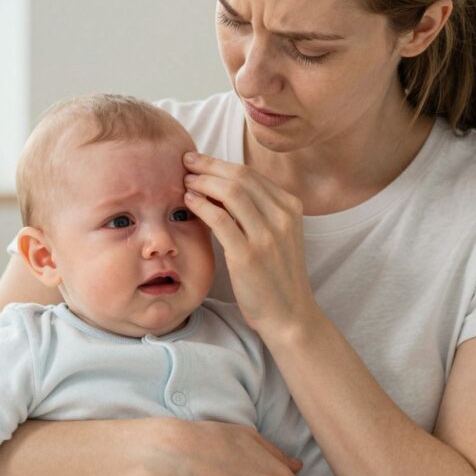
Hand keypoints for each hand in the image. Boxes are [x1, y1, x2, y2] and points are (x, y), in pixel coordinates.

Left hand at [182, 153, 318, 338]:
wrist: (289, 314)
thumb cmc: (277, 276)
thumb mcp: (278, 235)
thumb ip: (259, 211)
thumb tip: (222, 186)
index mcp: (290, 207)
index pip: (251, 174)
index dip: (220, 164)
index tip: (200, 161)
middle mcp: (282, 216)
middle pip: (239, 176)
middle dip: (208, 166)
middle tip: (186, 163)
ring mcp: (267, 235)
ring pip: (230, 192)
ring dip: (202, 182)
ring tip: (185, 182)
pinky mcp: (248, 255)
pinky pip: (219, 219)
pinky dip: (201, 205)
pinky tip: (189, 202)